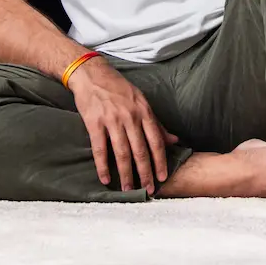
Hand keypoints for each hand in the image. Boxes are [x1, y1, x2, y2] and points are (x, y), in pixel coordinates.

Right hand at [68, 57, 175, 190]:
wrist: (92, 74)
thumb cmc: (119, 89)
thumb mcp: (141, 101)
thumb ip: (156, 123)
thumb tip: (174, 140)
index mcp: (144, 111)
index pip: (156, 141)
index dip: (160, 161)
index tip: (163, 177)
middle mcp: (130, 117)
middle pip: (140, 150)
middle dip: (145, 173)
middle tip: (148, 190)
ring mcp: (112, 120)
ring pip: (122, 153)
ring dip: (125, 174)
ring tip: (128, 189)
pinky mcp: (94, 123)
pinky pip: (99, 149)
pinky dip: (102, 166)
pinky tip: (105, 179)